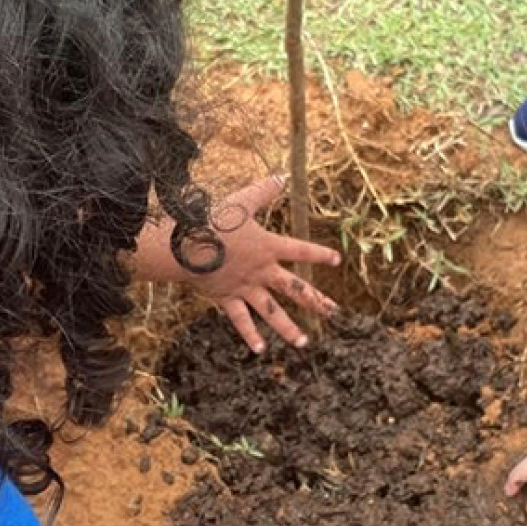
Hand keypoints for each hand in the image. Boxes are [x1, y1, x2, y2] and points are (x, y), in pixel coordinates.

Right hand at [192, 176, 339, 352]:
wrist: (188, 246)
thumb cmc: (214, 221)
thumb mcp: (243, 202)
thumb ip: (265, 190)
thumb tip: (283, 176)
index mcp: (268, 247)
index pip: (300, 251)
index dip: (320, 255)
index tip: (338, 260)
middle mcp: (262, 271)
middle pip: (294, 288)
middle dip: (315, 301)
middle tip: (333, 313)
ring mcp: (246, 288)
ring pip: (272, 311)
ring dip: (289, 328)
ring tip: (304, 343)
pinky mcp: (227, 298)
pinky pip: (241, 320)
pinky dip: (250, 334)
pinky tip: (260, 349)